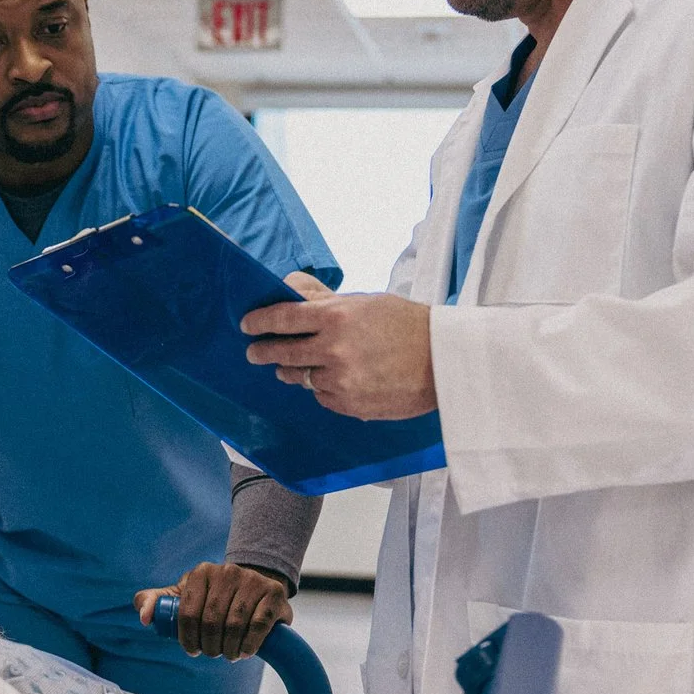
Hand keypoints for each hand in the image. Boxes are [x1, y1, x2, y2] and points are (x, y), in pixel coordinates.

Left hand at [137, 563, 292, 659]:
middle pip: (211, 620)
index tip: (192, 650)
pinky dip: (249, 644)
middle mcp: (227, 571)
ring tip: (228, 655)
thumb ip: (156, 602)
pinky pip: (259, 624)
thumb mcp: (183, 595)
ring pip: (235, 623)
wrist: (254, 587)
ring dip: (229, 648)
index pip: (188, 611)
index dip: (187, 637)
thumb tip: (143, 618)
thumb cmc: (212, 596)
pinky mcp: (273, 593)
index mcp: (201, 572)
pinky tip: (244, 651)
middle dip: (209, 645)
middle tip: (212, 654)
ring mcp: (252, 580)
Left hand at [241, 274, 437, 420]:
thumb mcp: (364, 302)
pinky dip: (324, 389)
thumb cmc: (407, 324)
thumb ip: (324, 301)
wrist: (446, 361)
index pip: (282, 318)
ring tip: (297, 367)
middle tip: (254, 352)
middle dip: (263, 352)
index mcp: (336, 317)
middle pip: (283, 353)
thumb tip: (290, 289)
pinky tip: (338, 381)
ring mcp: (340, 381)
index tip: (247, 325)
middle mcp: (333, 350)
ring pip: (301, 378)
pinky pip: (322, 397)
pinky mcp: (350, 405)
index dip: (259, 322)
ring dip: (297, 372)